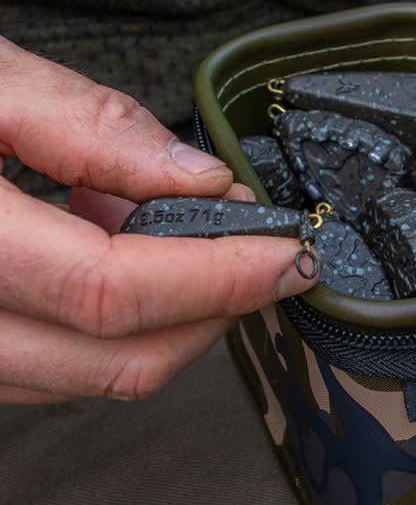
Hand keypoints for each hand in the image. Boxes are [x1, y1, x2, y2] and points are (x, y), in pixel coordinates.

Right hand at [0, 39, 319, 403]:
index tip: (284, 250)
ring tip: (168, 230)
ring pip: (82, 380)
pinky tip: (105, 249)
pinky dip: (102, 326)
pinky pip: (41, 370)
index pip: (110, 290)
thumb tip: (196, 176)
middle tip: (259, 254)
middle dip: (211, 313)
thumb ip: (85, 123)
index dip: (217, 277)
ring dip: (161, 321)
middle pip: (111, 362)